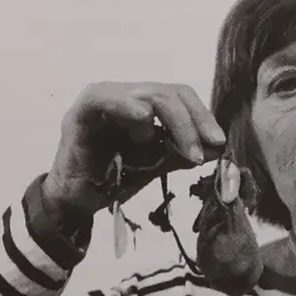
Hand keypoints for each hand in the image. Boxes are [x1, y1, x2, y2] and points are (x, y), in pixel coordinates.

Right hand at [42, 82, 225, 227]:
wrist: (77, 202)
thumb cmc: (113, 179)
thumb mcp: (157, 164)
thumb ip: (183, 153)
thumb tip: (217, 147)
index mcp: (143, 104)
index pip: (180, 96)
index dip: (202, 116)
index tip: (218, 142)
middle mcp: (125, 96)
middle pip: (169, 93)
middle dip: (193, 122)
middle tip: (202, 152)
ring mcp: (103, 100)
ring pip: (147, 94)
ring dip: (172, 122)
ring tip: (178, 151)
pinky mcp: (81, 113)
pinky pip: (102, 98)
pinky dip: (125, 105)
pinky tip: (142, 118)